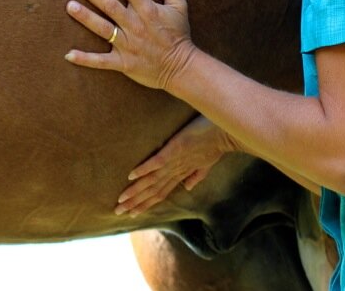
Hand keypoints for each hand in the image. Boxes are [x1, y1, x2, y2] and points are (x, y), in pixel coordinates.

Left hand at [65, 0, 195, 89]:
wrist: (182, 69)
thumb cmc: (179, 35)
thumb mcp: (179, 6)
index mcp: (147, 9)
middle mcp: (135, 25)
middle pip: (110, 4)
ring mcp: (128, 45)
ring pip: (103, 29)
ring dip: (86, 18)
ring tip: (70, 6)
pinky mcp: (123, 63)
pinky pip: (101, 61)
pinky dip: (85, 59)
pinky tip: (68, 55)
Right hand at [114, 116, 232, 216]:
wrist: (227, 132)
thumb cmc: (216, 144)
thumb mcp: (206, 163)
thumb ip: (196, 175)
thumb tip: (187, 187)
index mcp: (182, 174)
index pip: (161, 192)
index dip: (146, 203)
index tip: (133, 213)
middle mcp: (176, 172)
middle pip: (153, 191)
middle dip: (135, 203)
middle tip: (118, 212)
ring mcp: (175, 162)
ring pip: (152, 181)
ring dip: (135, 191)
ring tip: (120, 200)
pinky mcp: (175, 150)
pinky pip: (156, 162)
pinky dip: (144, 170)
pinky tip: (131, 176)